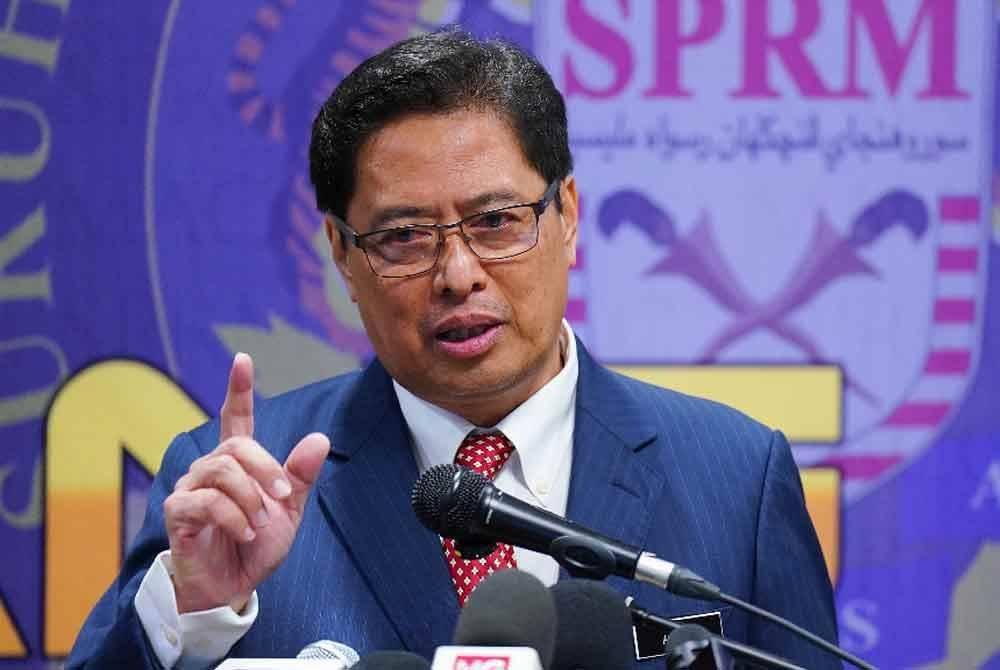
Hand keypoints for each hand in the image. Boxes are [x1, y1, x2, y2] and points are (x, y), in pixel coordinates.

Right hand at [164, 353, 330, 612]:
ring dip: (250, 498)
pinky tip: (244, 534)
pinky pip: (206, 503)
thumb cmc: (255, 546)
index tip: (243, 359)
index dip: (238, 389)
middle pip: (236, 446)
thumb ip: (299, 475)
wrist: (232, 587)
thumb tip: (320, 438)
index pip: (234, 418)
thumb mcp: (288, 510)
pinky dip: (233, 518)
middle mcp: (209, 468)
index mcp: (236, 463)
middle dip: (265, 468)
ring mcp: (189, 488)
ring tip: (260, 524)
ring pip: (221, 471)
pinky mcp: (178, 513)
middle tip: (281, 495)